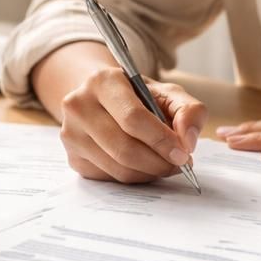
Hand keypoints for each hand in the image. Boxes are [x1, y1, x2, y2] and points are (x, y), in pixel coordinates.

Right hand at [56, 67, 205, 183]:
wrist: (102, 99)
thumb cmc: (138, 97)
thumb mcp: (167, 93)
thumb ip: (188, 110)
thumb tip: (187, 141)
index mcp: (102, 81)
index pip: (133, 118)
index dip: (162, 140)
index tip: (184, 154)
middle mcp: (79, 106)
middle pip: (125, 148)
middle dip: (159, 162)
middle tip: (180, 164)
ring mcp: (72, 134)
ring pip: (119, 169)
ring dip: (150, 173)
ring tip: (166, 164)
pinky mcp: (73, 158)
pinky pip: (111, 178)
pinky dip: (135, 177)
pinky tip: (145, 165)